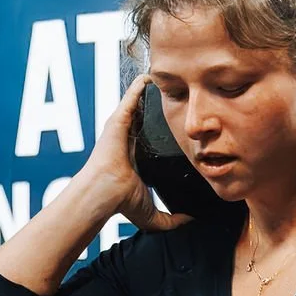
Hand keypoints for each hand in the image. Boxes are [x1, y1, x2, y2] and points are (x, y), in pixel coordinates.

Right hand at [82, 73, 190, 233]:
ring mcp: (120, 129)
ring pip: (136, 105)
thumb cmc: (121, 202)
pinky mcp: (117, 120)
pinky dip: (139, 86)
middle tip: (175, 94)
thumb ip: (172, 220)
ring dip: (148, 92)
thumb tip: (191, 221)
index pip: (148, 138)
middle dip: (155, 105)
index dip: (161, 129)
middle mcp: (125, 140)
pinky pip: (130, 98)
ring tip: (164, 77)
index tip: (177, 122)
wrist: (104, 192)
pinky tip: (151, 75)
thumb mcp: (152, 215)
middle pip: (142, 117)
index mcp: (133, 157)